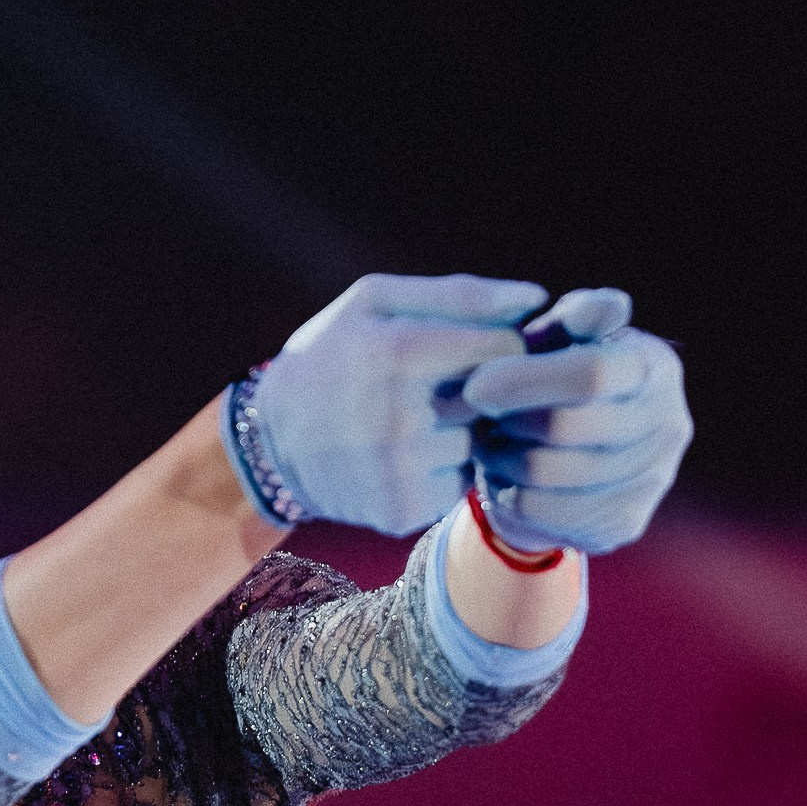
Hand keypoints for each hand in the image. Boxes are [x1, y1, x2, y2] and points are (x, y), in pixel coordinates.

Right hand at [243, 273, 546, 533]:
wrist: (270, 440)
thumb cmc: (332, 355)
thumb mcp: (375, 302)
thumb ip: (458, 294)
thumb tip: (536, 299)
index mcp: (396, 352)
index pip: (505, 347)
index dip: (498, 344)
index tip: (475, 346)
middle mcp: (399, 416)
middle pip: (497, 400)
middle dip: (480, 390)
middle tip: (437, 386)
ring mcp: (400, 471)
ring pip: (479, 445)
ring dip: (462, 432)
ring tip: (415, 421)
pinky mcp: (401, 511)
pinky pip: (457, 484)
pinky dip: (443, 470)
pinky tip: (406, 456)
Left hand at [461, 288, 691, 553]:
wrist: (559, 453)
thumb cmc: (552, 377)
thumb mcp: (559, 337)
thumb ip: (577, 317)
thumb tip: (609, 307)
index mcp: (656, 366)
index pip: (593, 373)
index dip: (525, 379)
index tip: (476, 385)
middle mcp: (670, 423)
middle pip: (566, 427)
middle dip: (508, 420)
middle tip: (478, 416)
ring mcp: (653, 478)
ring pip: (547, 472)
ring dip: (501, 456)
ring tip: (489, 440)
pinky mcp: (625, 522)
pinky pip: (543, 511)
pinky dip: (508, 492)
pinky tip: (504, 474)